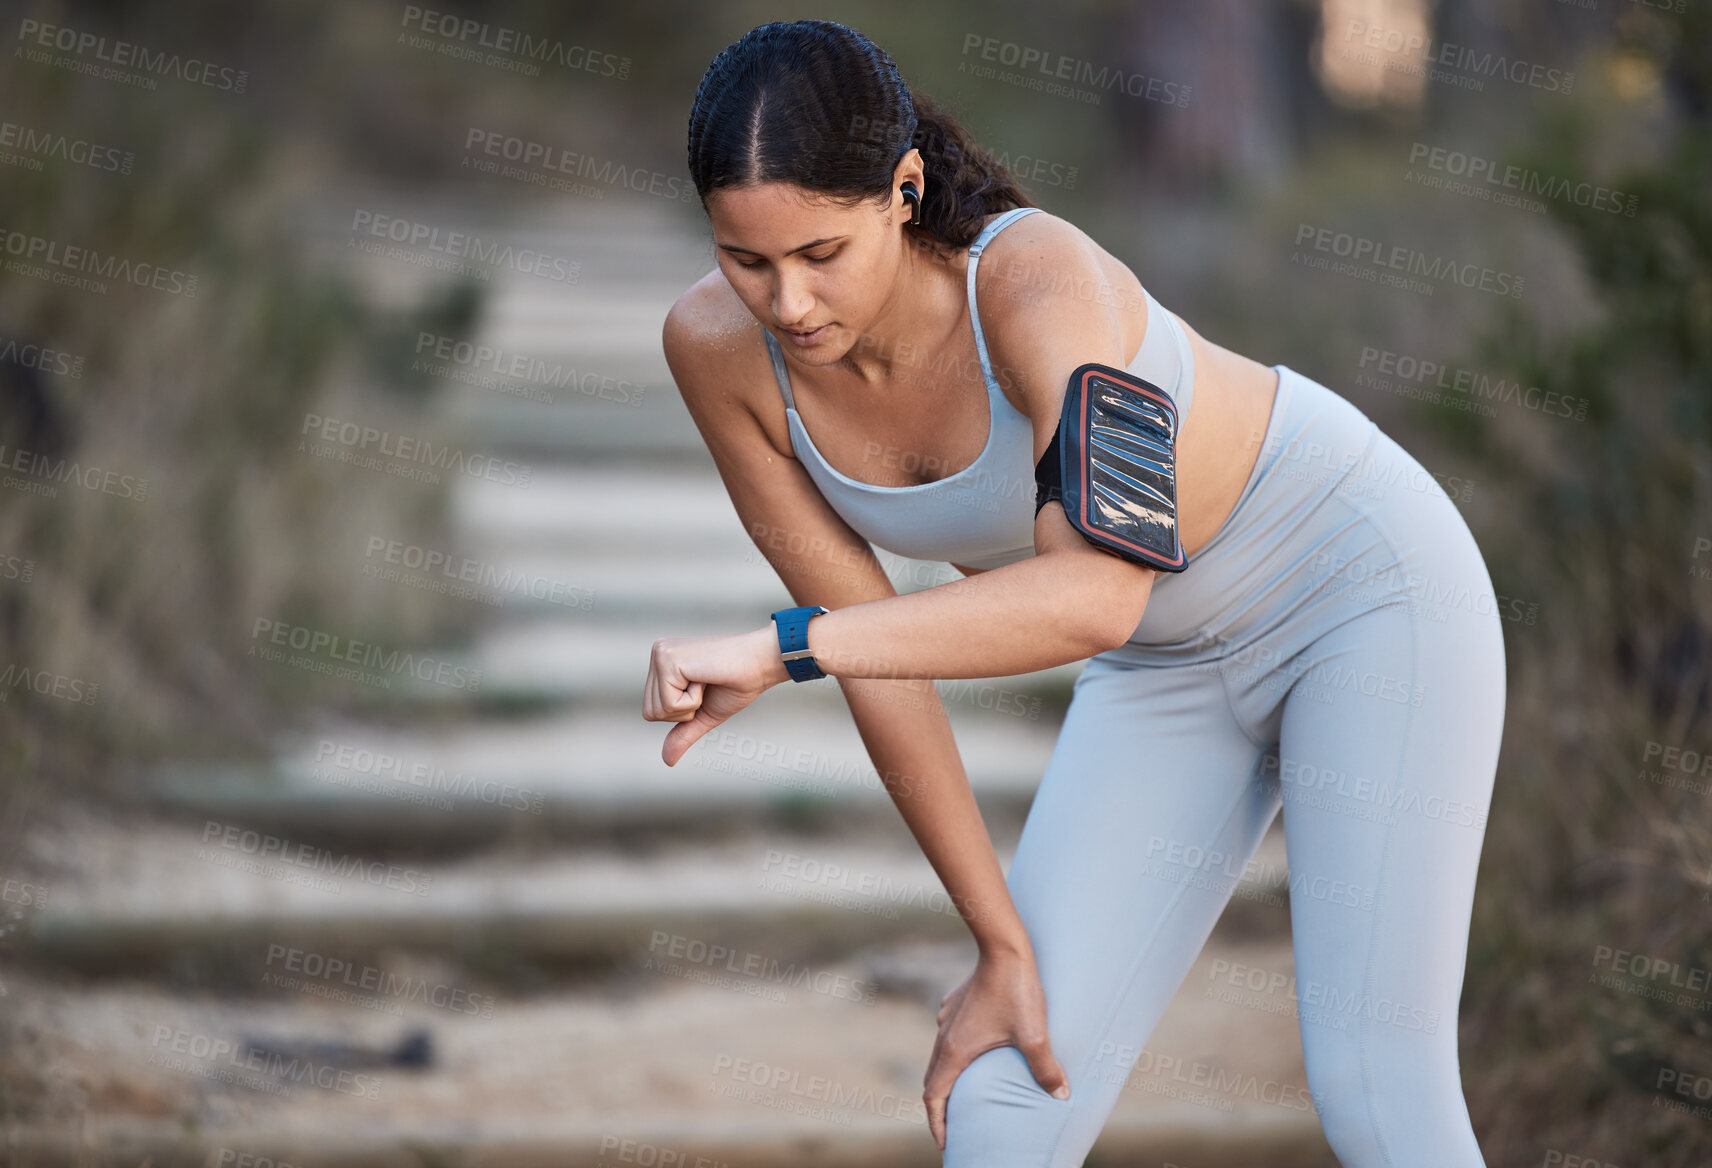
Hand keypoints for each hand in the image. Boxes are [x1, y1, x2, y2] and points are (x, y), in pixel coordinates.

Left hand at [643, 626, 786, 765]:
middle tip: (705, 686)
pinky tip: (704, 677)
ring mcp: (661, 653)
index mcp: (663, 663)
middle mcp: (658, 653)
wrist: (761, 663)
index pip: (651, 711)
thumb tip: (667, 761)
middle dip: (683, 711)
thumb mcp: (704, 714)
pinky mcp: (668, 659)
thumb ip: (683, 733)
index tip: (703, 688)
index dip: (681, 713)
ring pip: (658, 710)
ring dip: (689, 705)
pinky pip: (669, 704)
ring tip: (705, 680)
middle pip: (650, 712)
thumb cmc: (737, 683)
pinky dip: (692, 700)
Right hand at [923, 947, 1068, 1150]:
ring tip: (963, 1094)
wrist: (1004, 947)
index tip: (945, 1143)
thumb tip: (1061, 1095)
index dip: (937, 1123)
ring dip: (947, 1079)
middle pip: (933, 1080)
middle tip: (954, 1127)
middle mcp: (944, 1036)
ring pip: (940, 1057)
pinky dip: (955, 1054)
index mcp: (955, 1050)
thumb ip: (1045, 1067)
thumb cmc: (1016, 990)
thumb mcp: (1034, 1034)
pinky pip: (949, 1037)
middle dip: (941, 1107)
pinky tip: (975, 1052)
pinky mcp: (956, 1004)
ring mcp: (947, 1018)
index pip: (934, 1097)